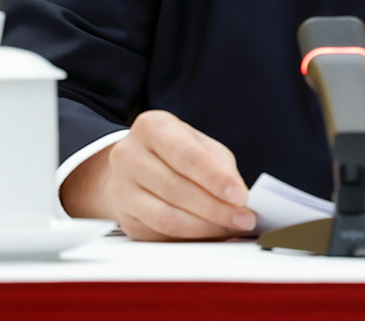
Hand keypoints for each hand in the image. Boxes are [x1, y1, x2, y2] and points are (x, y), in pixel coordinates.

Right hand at [59, 110, 256, 240]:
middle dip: (216, 208)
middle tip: (243, 217)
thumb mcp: (199, 145)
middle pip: (177, 188)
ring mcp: (121, 188)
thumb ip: (220, 167)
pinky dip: (190, 238)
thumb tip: (240, 198)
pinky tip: (209, 234)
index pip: (186, 155)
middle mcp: (129, 155)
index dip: (215, 178)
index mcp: (152, 127)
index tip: (240, 196)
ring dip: (205, 227)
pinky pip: (160, 234)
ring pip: (167, 217)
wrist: (133, 166)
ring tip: (230, 227)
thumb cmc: (173, 153)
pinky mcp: (125, 218)